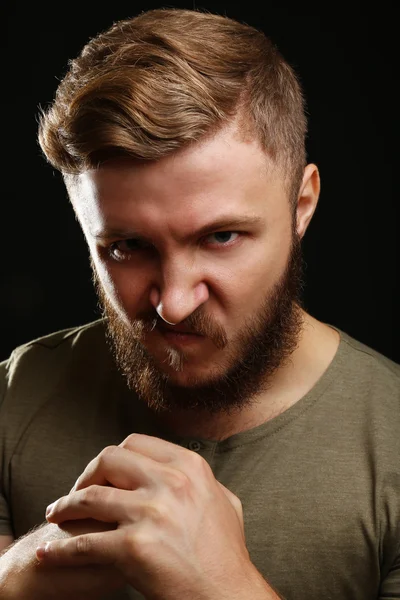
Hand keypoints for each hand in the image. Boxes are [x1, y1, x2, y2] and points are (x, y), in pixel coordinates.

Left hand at [36, 434, 277, 599]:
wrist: (229, 595)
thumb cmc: (227, 554)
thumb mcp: (224, 501)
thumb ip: (201, 481)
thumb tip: (186, 474)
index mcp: (189, 466)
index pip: (137, 443)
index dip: (113, 457)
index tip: (104, 473)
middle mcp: (170, 482)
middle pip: (109, 459)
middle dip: (86, 474)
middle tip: (77, 492)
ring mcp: (151, 512)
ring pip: (90, 497)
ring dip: (65, 506)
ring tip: (55, 515)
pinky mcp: (134, 547)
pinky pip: (83, 544)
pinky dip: (59, 549)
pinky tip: (47, 553)